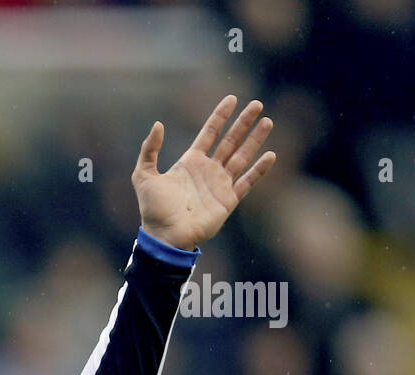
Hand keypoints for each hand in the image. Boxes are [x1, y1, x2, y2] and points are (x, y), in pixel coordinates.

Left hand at [133, 95, 274, 250]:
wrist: (164, 236)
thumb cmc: (152, 209)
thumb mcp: (143, 175)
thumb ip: (149, 150)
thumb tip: (158, 124)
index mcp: (190, 162)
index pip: (209, 133)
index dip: (220, 116)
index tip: (232, 99)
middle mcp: (208, 170)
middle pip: (230, 141)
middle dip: (243, 122)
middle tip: (257, 104)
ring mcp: (220, 185)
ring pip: (242, 156)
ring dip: (255, 139)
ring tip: (267, 121)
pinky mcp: (228, 200)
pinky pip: (247, 182)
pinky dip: (259, 170)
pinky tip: (270, 155)